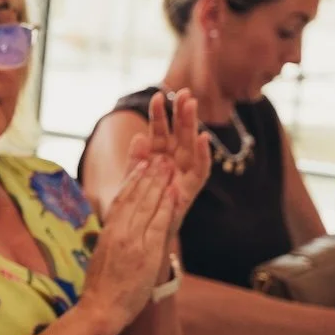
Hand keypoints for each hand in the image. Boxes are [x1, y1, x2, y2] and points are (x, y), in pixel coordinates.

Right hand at [79, 157, 178, 334]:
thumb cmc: (100, 290)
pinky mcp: (145, 253)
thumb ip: (110, 242)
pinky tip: (173, 192)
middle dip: (148, 176)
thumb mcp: (101, 258)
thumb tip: (116, 233)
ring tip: (167, 166)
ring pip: (146, 205)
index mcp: (107, 233)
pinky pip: (158, 224)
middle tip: (159, 158)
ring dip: (158, 184)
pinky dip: (166, 206)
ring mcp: (132, 241)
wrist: (101, 309)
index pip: (120, 200)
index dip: (132, 180)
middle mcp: (118, 233)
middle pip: (134, 197)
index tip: (141, 165)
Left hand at [127, 89, 209, 234]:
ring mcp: (182, 179)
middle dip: (181, 114)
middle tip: (184, 92)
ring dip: (192, 127)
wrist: (139, 243)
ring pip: (190, 149)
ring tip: (193, 106)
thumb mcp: (130, 184)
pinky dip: (204, 157)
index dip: (158, 117)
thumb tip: (138, 138)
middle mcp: (172, 167)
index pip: (158, 135)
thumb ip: (135, 161)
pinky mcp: (189, 193)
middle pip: (178, 136)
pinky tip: (205, 139)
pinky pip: (200, 173)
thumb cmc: (135, 212)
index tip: (156, 96)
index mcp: (156, 162)